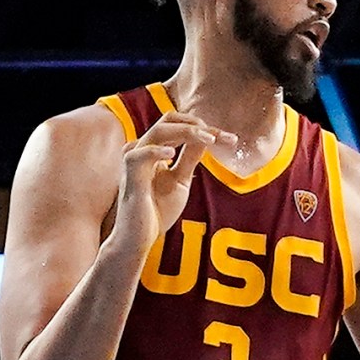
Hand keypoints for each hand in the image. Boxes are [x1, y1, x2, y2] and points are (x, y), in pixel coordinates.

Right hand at [116, 111, 225, 253]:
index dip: (206, 129)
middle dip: (197, 124)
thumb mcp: (180, 180)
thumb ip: (189, 158)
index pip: (179, 126)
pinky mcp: (129, 178)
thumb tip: (206, 138)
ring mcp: (135, 162)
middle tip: (220, 136)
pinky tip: (172, 154)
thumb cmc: (156, 211)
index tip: (230, 140)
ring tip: (209, 139)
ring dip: (185, 132)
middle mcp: (143, 150)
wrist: (139, 238)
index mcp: (154, 149)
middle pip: (168, 121)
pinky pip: (137, 157)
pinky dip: (155, 151)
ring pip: (157, 132)